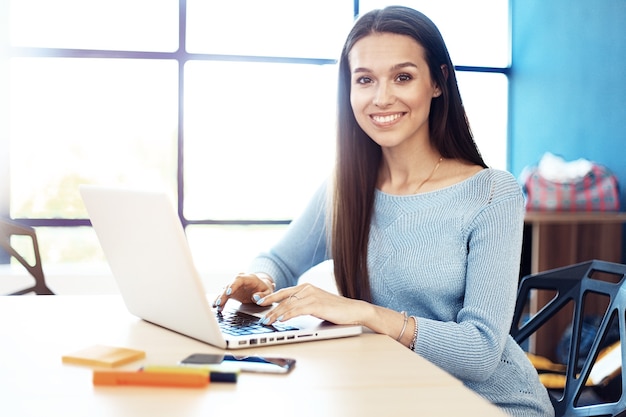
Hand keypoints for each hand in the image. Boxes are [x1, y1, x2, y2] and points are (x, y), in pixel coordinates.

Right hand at [213, 272, 274, 311]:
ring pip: (225, 290)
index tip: (229, 292)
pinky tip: (216, 306)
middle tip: (219, 302)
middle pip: (229, 285)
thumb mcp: (269, 292)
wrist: (261, 286)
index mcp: (250, 278)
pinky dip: (221, 300)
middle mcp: (240, 280)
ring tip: (216, 306)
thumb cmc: (265, 289)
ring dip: (220, 298)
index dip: (233, 285)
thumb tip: (256, 298)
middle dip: (224, 294)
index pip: (239, 279)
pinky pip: (224, 295)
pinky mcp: (232, 291)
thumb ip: (264, 295)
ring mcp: (235, 285)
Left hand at [253, 283, 367, 325]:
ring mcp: (312, 295)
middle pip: (283, 298)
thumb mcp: (315, 305)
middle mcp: (307, 289)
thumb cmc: (335, 310)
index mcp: (306, 288)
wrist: (354, 310)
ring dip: (275, 314)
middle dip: (269, 307)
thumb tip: (286, 313)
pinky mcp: (317, 304)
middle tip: (260, 315)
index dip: (269, 296)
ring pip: (288, 305)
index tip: (258, 300)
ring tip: (267, 321)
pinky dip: (287, 314)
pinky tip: (281, 319)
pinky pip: (298, 309)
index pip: (283, 292)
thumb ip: (302, 306)